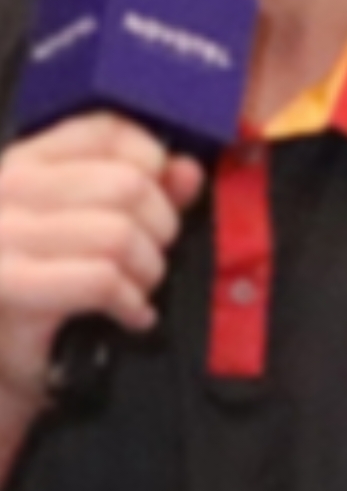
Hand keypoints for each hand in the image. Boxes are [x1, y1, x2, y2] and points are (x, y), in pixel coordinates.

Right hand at [0, 117, 200, 410]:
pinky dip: (130, 302)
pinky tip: (130, 315)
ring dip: (148, 271)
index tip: (159, 201)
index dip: (154, 164)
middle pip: (127, 185)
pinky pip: (101, 279)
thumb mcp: (94, 229)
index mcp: (25, 164)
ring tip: (137, 290)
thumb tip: (186, 170)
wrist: (3, 360)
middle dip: (160, 229)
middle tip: (148, 261)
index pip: (107, 130)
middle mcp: (6, 191)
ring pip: (120, 234)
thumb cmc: (51, 292)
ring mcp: (2, 237)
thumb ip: (145, 190)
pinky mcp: (8, 286)